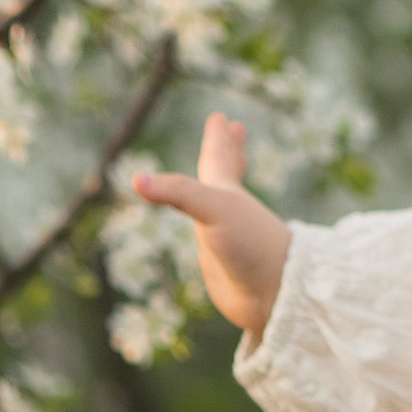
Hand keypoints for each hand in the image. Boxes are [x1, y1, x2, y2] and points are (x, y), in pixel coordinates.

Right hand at [132, 114, 291, 336]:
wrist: (274, 293)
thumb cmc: (251, 243)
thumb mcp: (213, 209)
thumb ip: (176, 192)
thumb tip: (136, 180)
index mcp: (226, 191)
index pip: (220, 156)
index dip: (218, 138)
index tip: (222, 117)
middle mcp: (227, 211)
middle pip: (228, 172)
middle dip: (227, 150)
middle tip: (234, 128)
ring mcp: (226, 237)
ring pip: (221, 204)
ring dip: (222, 187)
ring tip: (224, 177)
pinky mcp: (222, 265)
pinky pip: (213, 240)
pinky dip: (210, 231)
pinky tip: (212, 237)